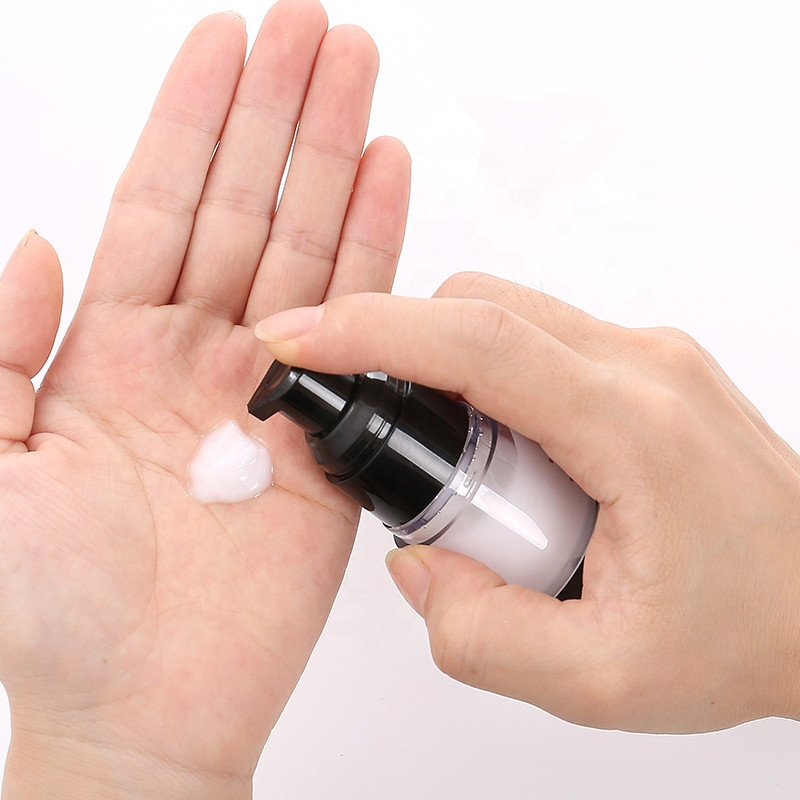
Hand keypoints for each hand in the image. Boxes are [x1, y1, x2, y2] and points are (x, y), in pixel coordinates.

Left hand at [0, 2, 409, 795]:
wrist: (143, 707)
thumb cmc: (50, 613)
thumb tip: (39, 244)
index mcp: (113, 350)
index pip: (161, 201)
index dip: (194, 119)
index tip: (228, 41)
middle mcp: (201, 354)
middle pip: (247, 204)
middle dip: (279, 112)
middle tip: (314, 29)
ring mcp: (275, 388)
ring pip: (312, 248)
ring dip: (335, 160)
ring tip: (358, 77)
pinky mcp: (333, 435)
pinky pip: (365, 330)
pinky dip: (380, 254)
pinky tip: (388, 183)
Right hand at [253, 271, 799, 733]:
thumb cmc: (746, 634)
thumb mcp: (602, 680)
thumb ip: (482, 635)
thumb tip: (419, 565)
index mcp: (633, 426)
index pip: (477, 340)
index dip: (371, 329)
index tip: (299, 337)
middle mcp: (641, 365)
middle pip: (479, 310)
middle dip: (404, 360)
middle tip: (405, 457)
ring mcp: (645, 356)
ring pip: (504, 320)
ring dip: (454, 384)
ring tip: (480, 485)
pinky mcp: (641, 365)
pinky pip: (537, 346)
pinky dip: (494, 390)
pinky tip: (515, 467)